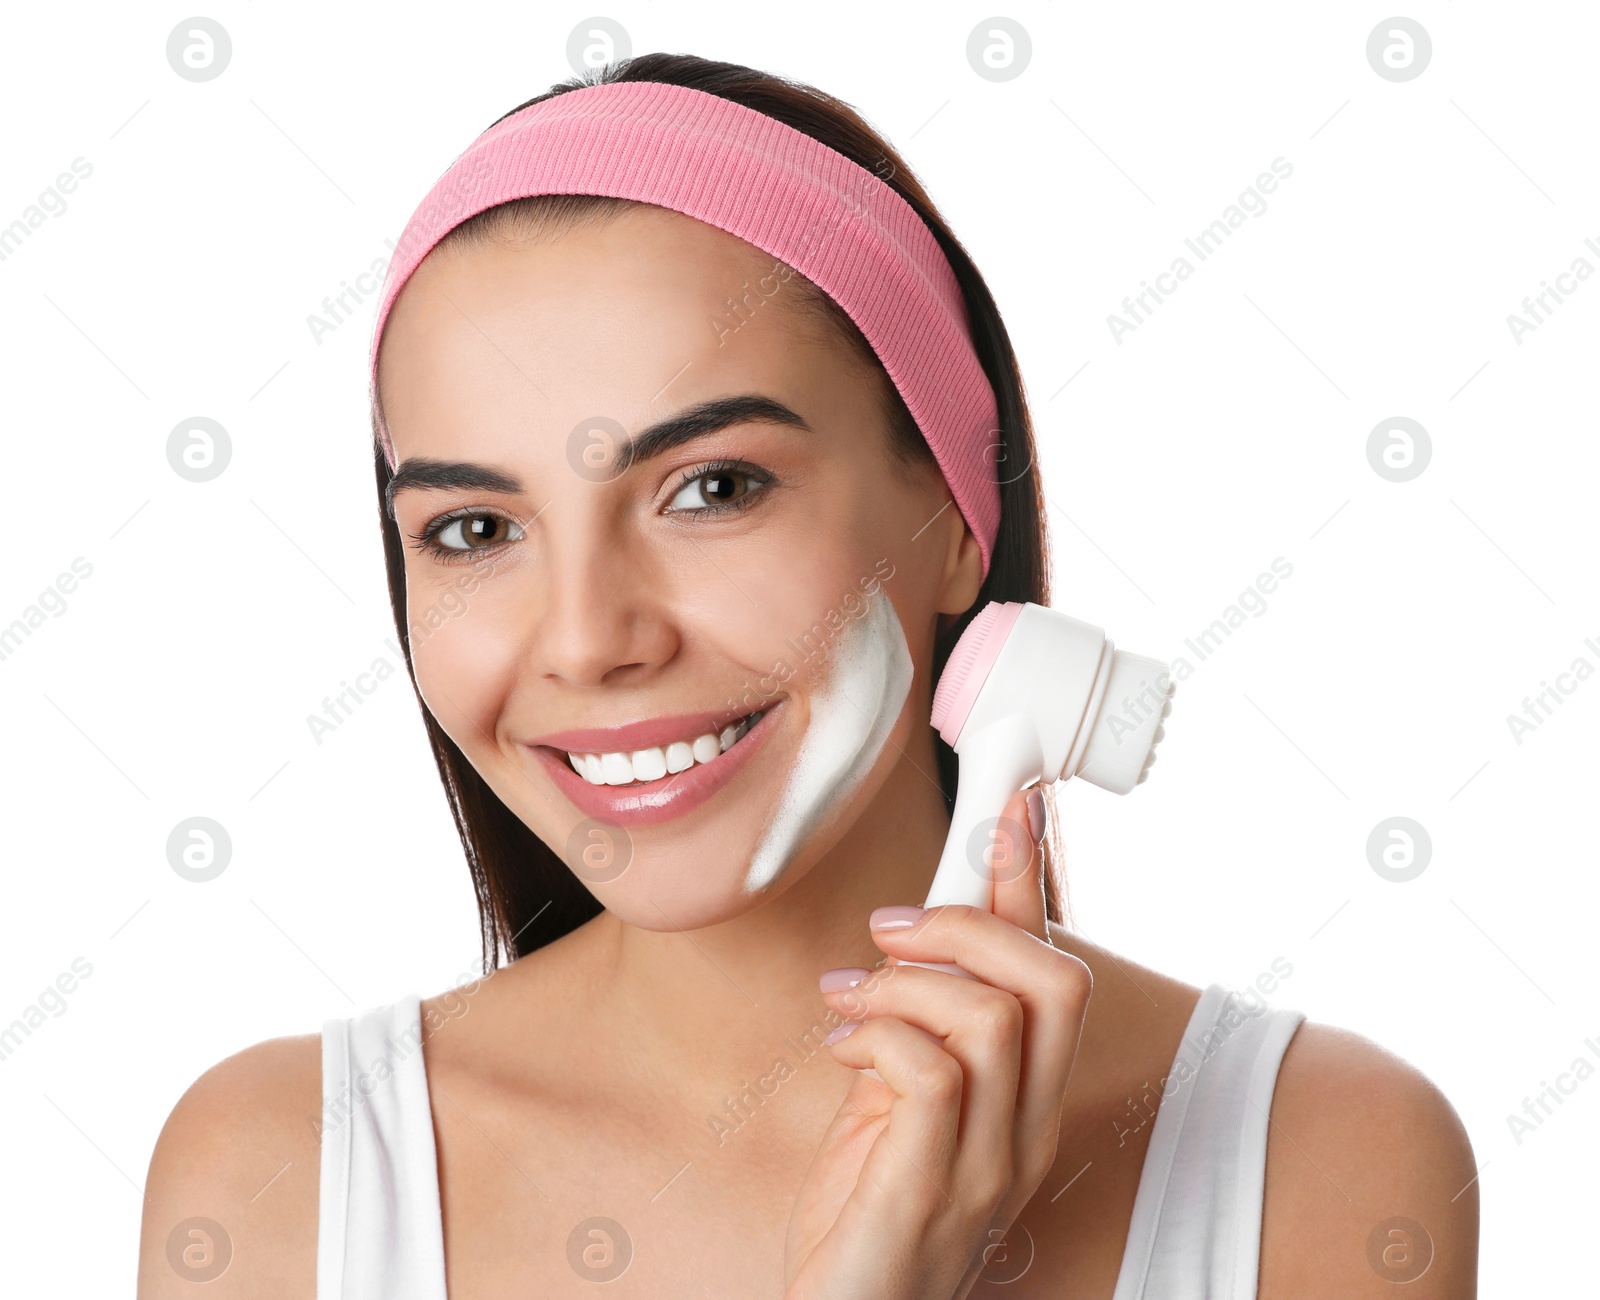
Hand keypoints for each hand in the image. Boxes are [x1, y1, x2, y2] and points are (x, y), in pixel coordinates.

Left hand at [783, 785, 1092, 1299]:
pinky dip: (880, 1033)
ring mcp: (989, 1165)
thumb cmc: (863, 1210)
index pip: (1054, 971)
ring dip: (906, 981)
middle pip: (1053, 982)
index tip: (1008, 805)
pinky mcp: (933, 1189)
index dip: (1033, 881)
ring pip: (993, 1016)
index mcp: (1029, 1100)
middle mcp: (1029, 1128)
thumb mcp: (896, 1095)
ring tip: (848, 997)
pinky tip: (841, 1046)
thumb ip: (919, 1022)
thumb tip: (913, 934)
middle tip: (889, 926)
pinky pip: (930, 1073)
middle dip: (967, 923)